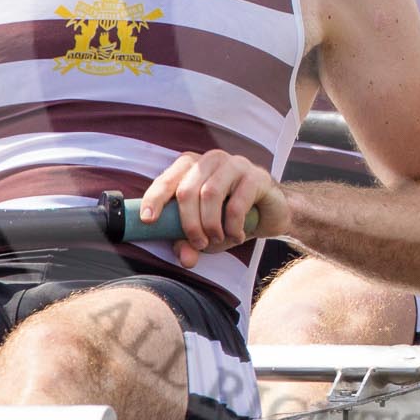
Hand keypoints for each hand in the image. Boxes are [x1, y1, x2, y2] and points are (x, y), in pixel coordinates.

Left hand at [139, 150, 290, 268]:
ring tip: (217, 240)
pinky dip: (233, 226)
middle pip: (187, 190)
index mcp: (192, 167)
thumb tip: (186, 259)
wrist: (271, 212)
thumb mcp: (205, 233)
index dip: (154, 199)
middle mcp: (211, 160)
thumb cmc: (231, 217)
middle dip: (189, 224)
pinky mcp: (256, 176)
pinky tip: (237, 236)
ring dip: (211, 225)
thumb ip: (190, 243)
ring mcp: (235, 164)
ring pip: (210, 193)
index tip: (148, 220)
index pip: (167, 179)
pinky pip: (237, 202)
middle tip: (198, 243)